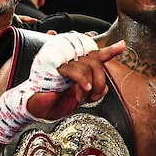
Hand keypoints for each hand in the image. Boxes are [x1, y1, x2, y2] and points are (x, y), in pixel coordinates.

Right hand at [0, 38, 125, 142]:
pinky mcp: (52, 66)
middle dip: (100, 79)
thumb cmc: (53, 103)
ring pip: (87, 64)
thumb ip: (91, 90)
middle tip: (94, 94)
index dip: (109, 51)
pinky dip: (82, 80)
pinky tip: (82, 89)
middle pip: (95, 60)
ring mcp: (61, 61)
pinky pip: (74, 69)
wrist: (33, 109)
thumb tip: (104, 88)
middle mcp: (70, 61)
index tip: (122, 45)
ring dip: (90, 84)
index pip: (95, 56)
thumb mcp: (78, 98)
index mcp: (76, 67)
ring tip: (83, 95)